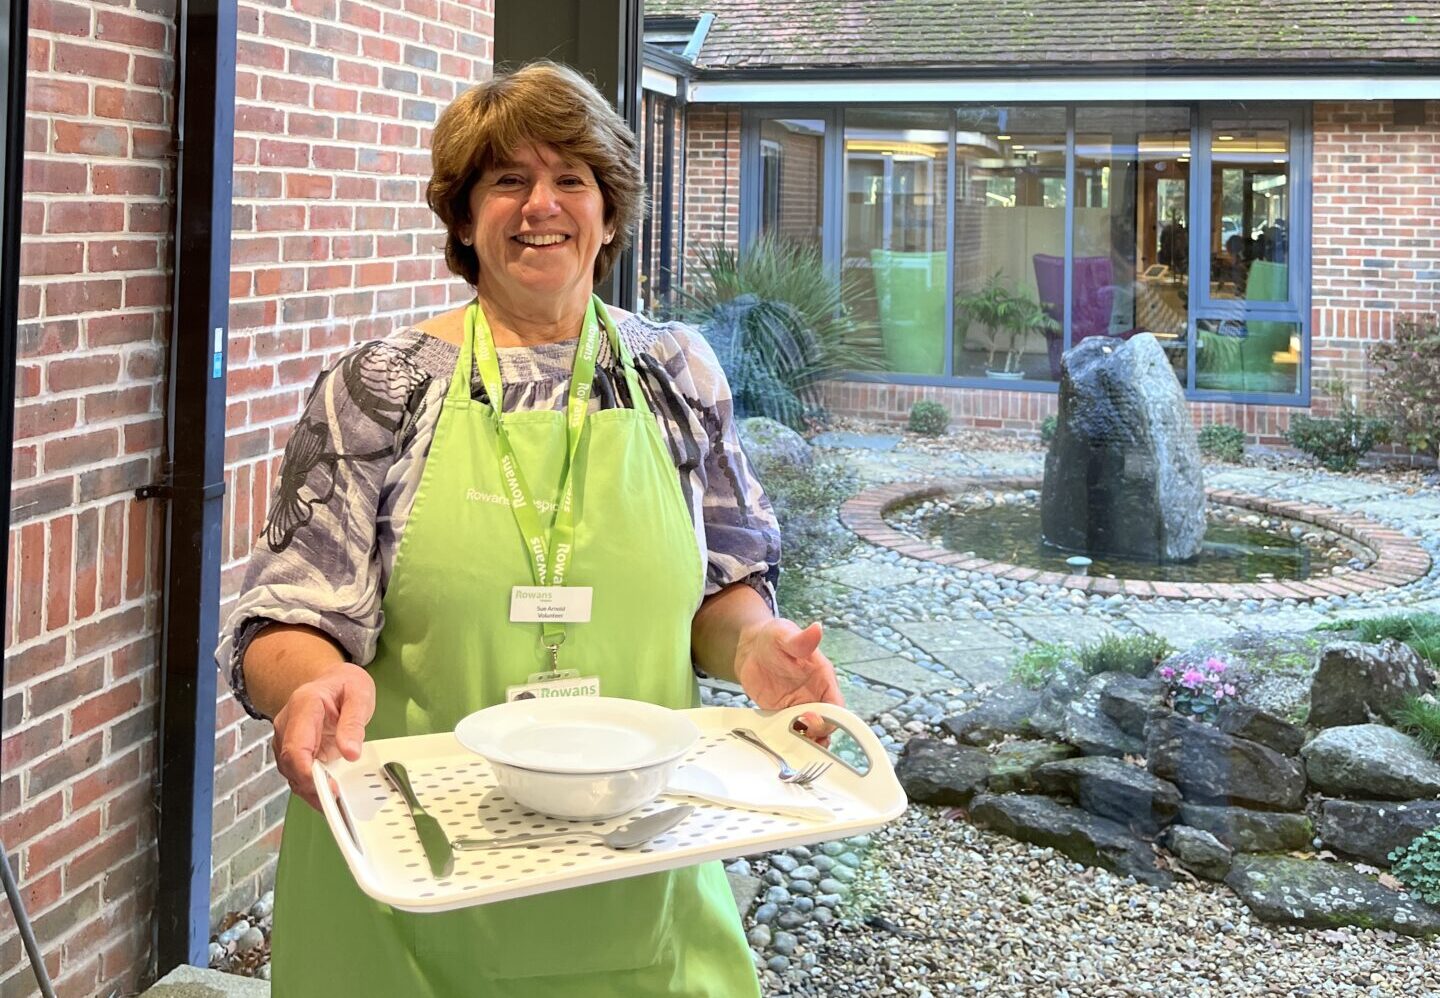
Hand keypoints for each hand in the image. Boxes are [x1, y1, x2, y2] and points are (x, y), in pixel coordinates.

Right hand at [272, 662, 375, 811]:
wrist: (331, 681)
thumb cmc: (345, 685)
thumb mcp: (359, 695)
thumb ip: (354, 722)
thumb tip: (350, 752)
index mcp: (304, 705)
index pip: (296, 746)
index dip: (308, 772)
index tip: (330, 787)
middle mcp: (287, 724)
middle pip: (290, 764)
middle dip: (311, 787)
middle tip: (338, 800)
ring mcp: (286, 738)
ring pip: (291, 773)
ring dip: (311, 791)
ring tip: (336, 803)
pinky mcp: (291, 751)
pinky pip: (297, 774)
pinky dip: (312, 788)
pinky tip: (329, 796)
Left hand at [733, 619, 843, 743]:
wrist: (751, 648)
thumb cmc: (774, 637)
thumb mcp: (785, 635)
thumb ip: (801, 639)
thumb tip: (817, 629)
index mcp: (823, 680)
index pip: (837, 707)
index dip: (830, 718)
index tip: (813, 719)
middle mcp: (814, 697)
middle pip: (826, 726)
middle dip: (816, 735)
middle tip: (797, 732)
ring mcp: (798, 708)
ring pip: (809, 735)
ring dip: (804, 743)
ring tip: (789, 744)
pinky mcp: (781, 716)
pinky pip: (789, 734)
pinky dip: (786, 742)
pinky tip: (776, 743)